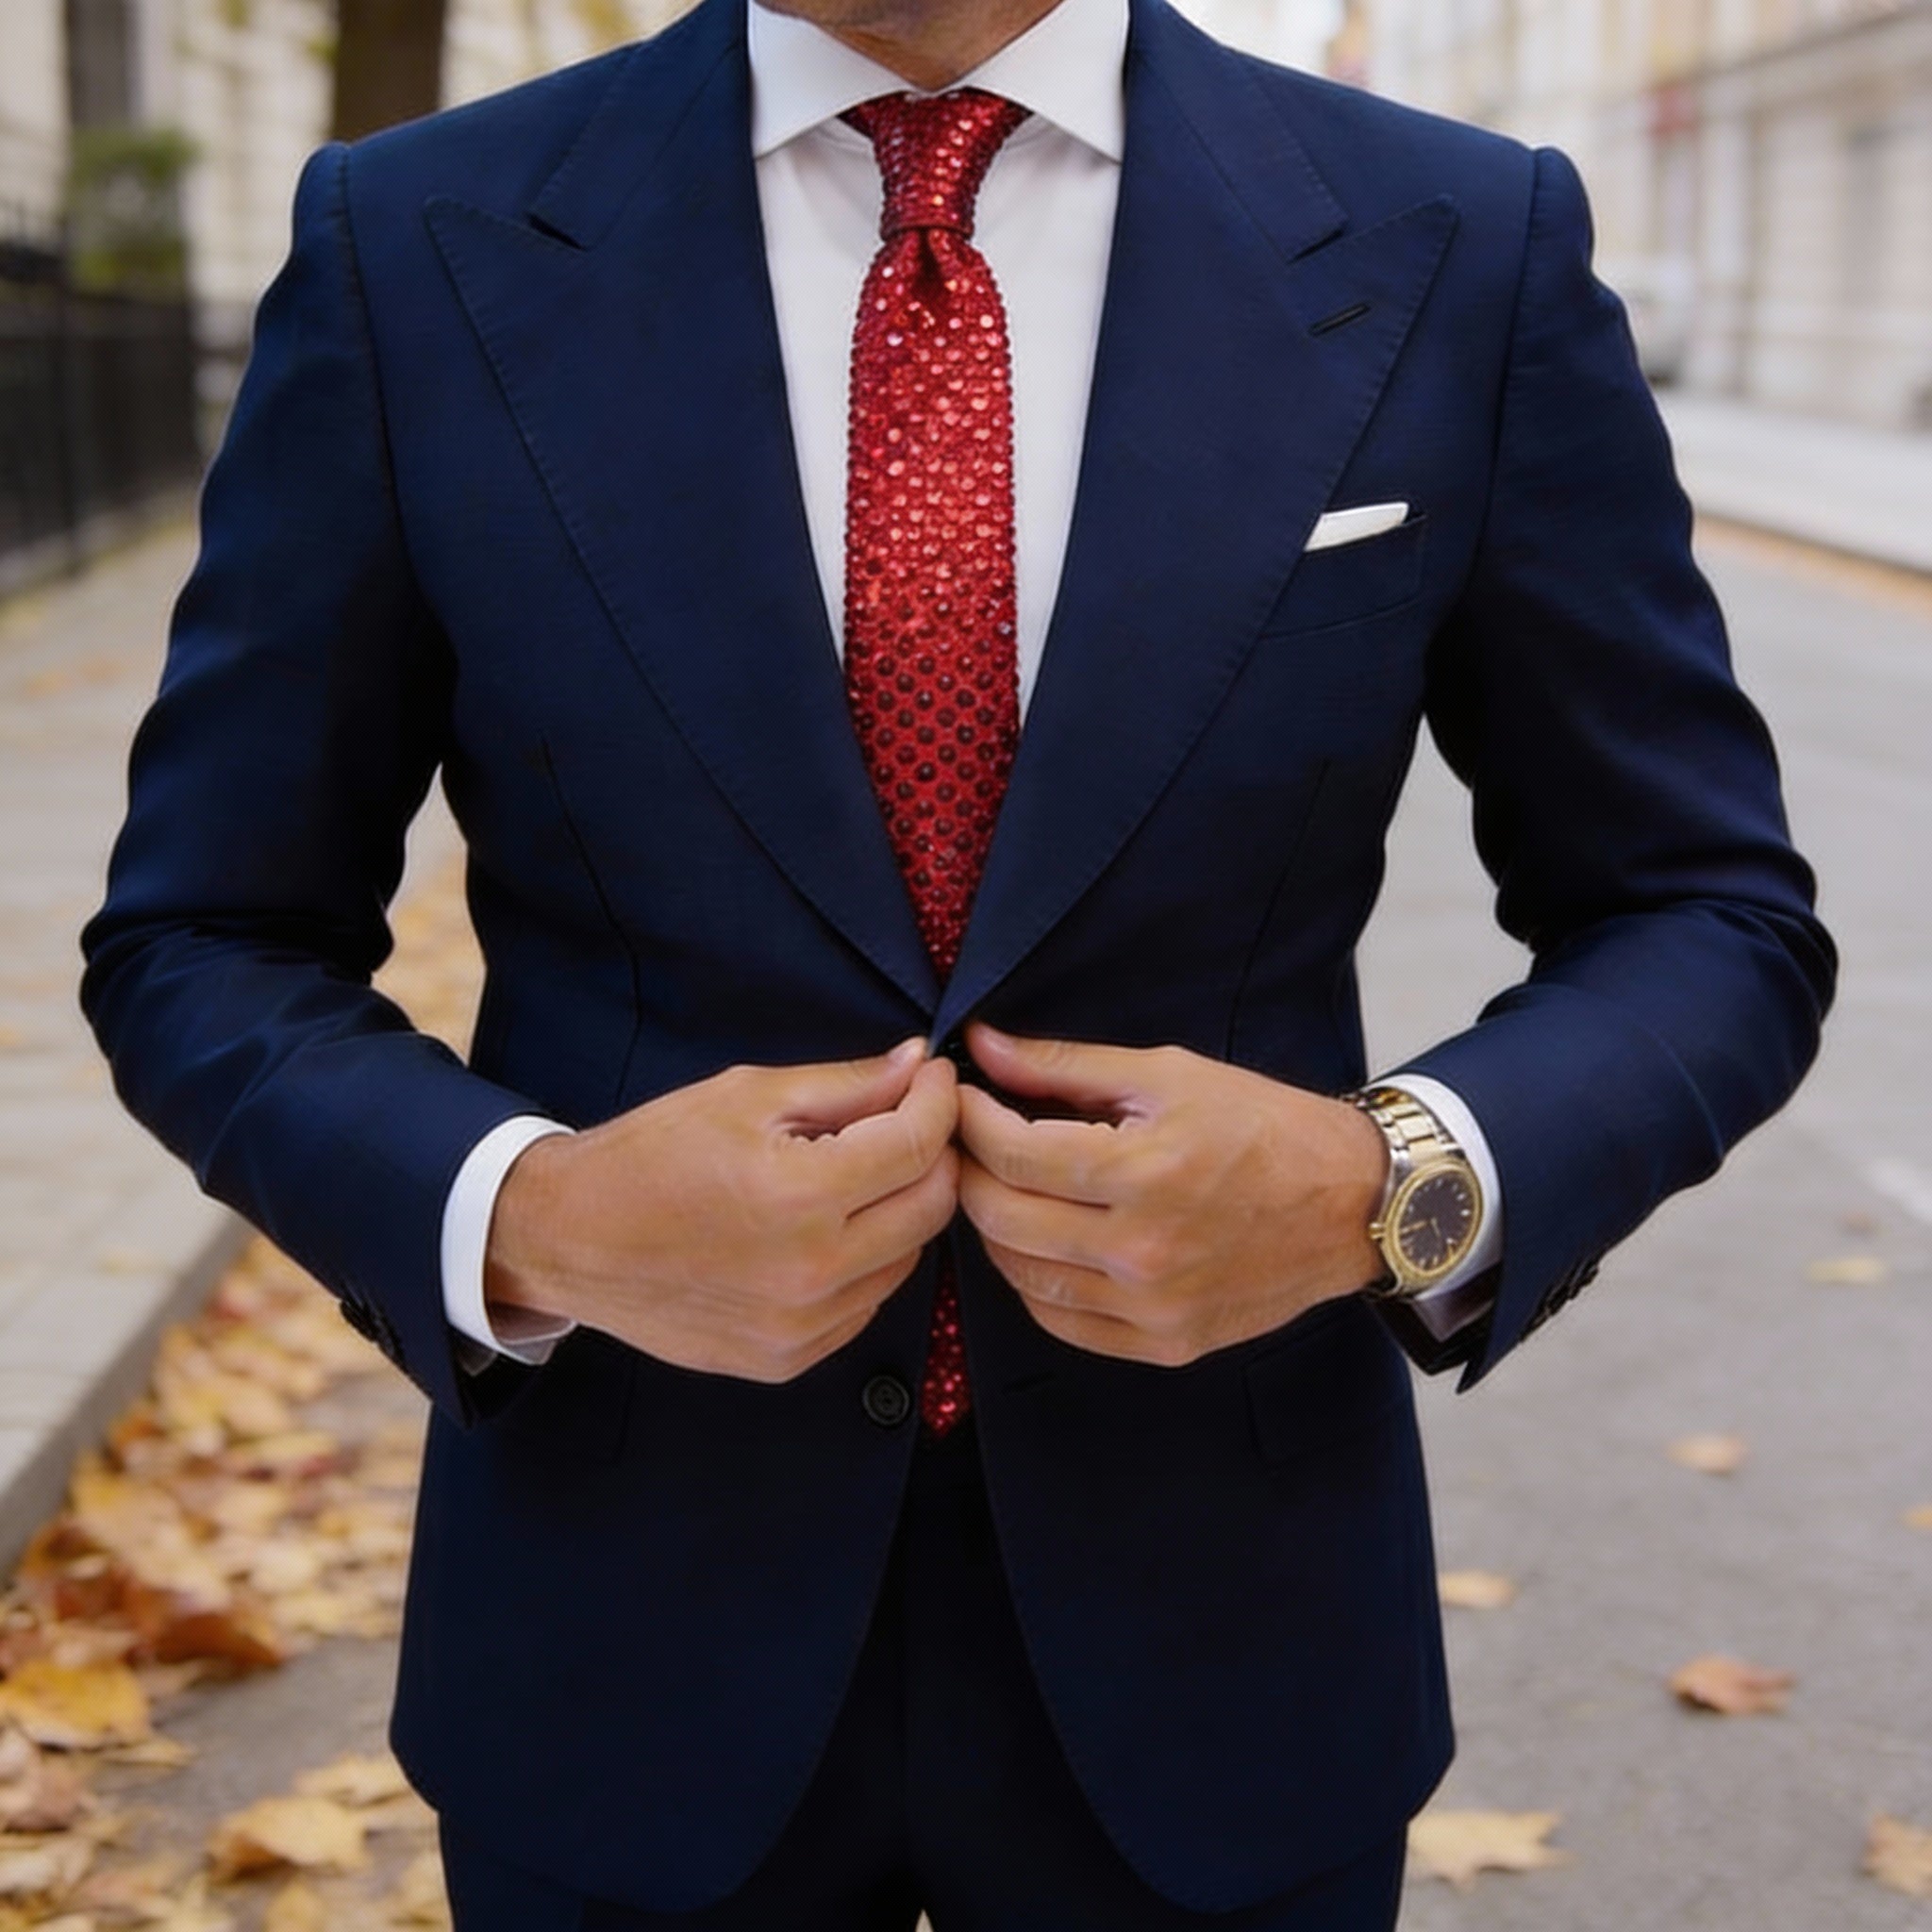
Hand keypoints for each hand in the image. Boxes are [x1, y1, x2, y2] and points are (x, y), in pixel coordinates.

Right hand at [484, 1039, 959, 1381]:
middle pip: (931, 1207)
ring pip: (907, 1260)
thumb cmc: (651, 1155)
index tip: (933, 1078)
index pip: (917, 1146)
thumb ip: (845, 1084)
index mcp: (800, 1196)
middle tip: (908, 1119)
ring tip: (859, 1173)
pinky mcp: (787, 1359)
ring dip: (901, 1209)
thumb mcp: (747, 1096)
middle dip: (933, 1153)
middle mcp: (810, 1272)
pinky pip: (865, 1303)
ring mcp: (801, 1327)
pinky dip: (866, 1261)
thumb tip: (918, 1064)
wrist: (569, 1239)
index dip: (938, 1102)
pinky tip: (826, 1228)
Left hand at [954, 1024, 1386, 1365]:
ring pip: (1020, 1275)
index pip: (1012, 1152)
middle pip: (1002, 1216)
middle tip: (968, 1139)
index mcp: (1145, 1172)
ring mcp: (1152, 1308)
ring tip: (1002, 1185)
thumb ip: (1064, 1065)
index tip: (960, 1096)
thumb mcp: (1168, 1074)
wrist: (1352, 1205)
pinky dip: (1033, 1280)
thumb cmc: (1264, 1126)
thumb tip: (982, 1045)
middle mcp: (1144, 1251)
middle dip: (969, 1170)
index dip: (970, 1118)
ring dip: (995, 1226)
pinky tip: (1041, 1240)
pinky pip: (1061, 1320)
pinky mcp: (1164, 1344)